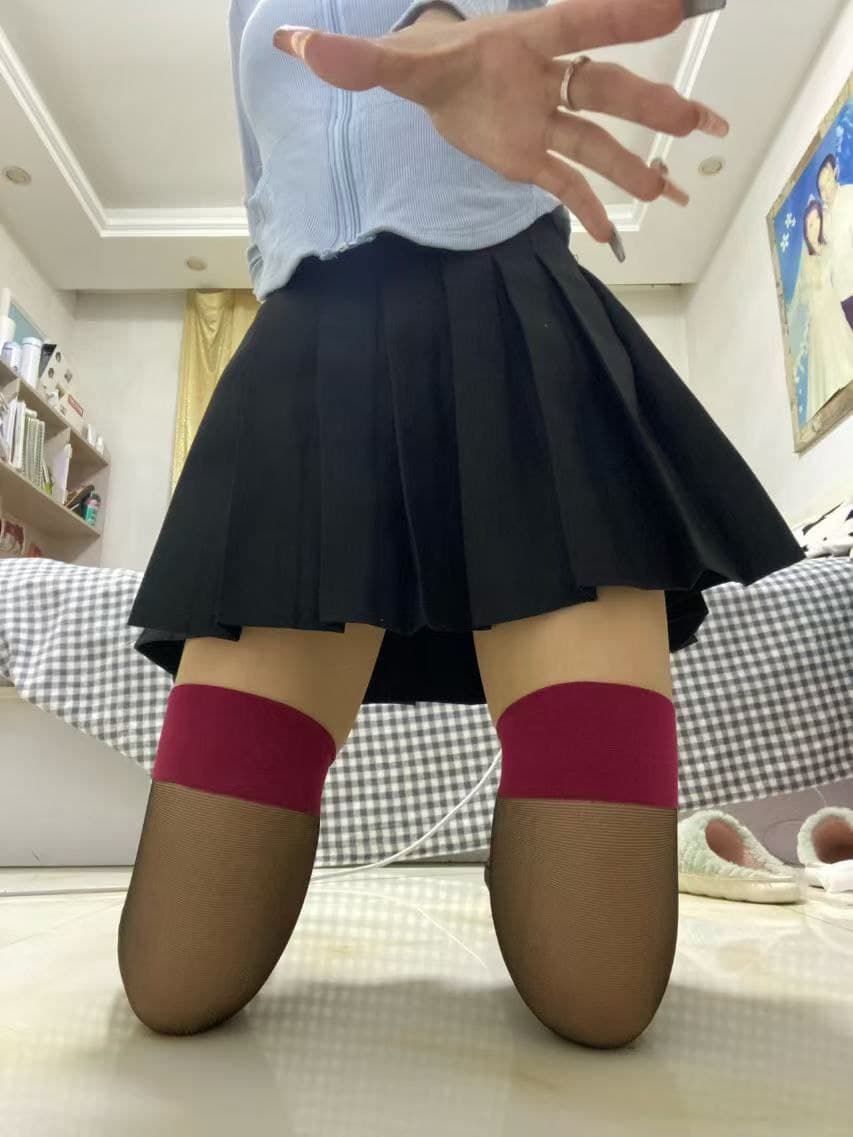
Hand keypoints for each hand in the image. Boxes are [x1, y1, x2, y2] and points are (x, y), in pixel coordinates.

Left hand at [273, 0, 728, 251]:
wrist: (434, 83)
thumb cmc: (429, 62)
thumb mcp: (394, 65)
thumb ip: (354, 58)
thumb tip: (295, 45)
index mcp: (522, 43)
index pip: (576, 23)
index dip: (620, 16)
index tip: (672, 8)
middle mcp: (545, 82)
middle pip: (604, 91)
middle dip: (649, 106)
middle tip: (694, 120)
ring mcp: (544, 122)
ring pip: (597, 142)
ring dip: (635, 163)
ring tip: (672, 187)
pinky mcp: (531, 158)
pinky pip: (566, 183)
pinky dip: (584, 209)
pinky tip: (610, 235)